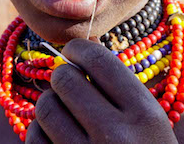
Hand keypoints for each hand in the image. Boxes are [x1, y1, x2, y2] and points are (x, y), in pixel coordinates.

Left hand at [26, 39, 177, 142]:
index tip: (73, 52)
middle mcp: (117, 135)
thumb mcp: (149, 124)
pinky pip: (35, 136)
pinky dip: (40, 133)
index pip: (98, 59)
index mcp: (145, 115)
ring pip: (46, 105)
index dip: (79, 49)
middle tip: (70, 87)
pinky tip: (57, 139)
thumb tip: (76, 48)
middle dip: (63, 78)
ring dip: (51, 105)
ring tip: (66, 116)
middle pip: (65, 78)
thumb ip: (120, 89)